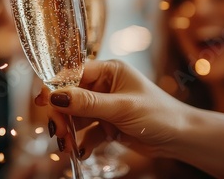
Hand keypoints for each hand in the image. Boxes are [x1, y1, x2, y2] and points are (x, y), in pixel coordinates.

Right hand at [35, 59, 188, 158]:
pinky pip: (85, 131)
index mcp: (108, 71)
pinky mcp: (106, 123)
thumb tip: (55, 95)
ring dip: (69, 132)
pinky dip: (81, 142)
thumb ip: (87, 103)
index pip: (73, 74)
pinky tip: (81, 152)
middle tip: (59, 134)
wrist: (181, 138)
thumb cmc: (159, 115)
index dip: (55, 87)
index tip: (42, 102)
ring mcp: (104, 105)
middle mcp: (104, 85)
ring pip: (75, 116)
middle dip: (62, 115)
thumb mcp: (121, 108)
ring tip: (68, 148)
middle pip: (69, 97)